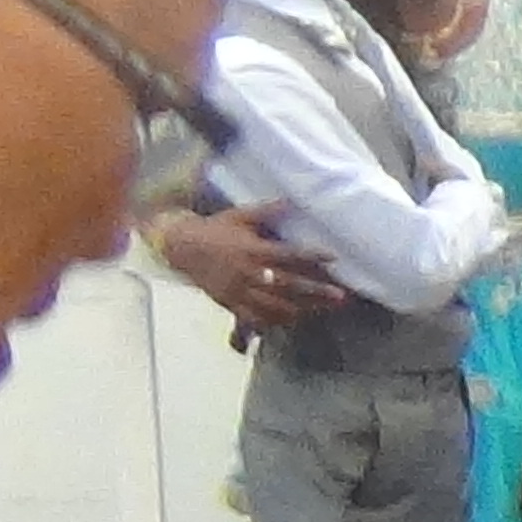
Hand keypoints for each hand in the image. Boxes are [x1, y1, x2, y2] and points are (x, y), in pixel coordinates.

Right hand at [150, 204, 351, 335]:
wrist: (181, 247)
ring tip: (324, 310)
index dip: (311, 256)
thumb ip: (267, 210)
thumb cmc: (216, 229)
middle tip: (340, 296)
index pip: (289, 254)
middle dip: (316, 291)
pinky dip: (276, 320)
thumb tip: (291, 200)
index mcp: (253, 249)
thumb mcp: (240, 216)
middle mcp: (249, 272)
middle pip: (288, 285)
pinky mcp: (231, 303)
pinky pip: (256, 317)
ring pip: (276, 305)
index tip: (333, 257)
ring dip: (303, 309)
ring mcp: (240, 291)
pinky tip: (295, 321)